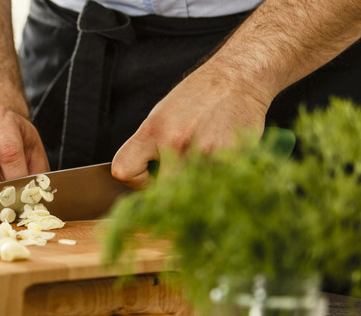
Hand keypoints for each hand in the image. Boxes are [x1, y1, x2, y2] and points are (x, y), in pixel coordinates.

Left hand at [111, 65, 270, 187]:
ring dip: (196, 187)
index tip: (151, 177)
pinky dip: (219, 182)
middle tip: (182, 177)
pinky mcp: (229, 156)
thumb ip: (150, 147)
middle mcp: (173, 141)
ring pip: (191, 192)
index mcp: (152, 131)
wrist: (237, 77)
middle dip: (171, 191)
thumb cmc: (198, 98)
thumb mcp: (162, 116)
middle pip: (161, 191)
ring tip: (204, 166)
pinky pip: (217, 186)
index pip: (123, 170)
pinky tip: (222, 162)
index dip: (136, 180)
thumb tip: (143, 178)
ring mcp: (202, 151)